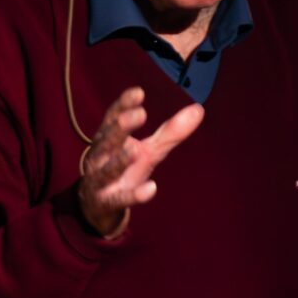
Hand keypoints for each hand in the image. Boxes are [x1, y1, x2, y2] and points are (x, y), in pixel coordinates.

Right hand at [79, 87, 203, 235]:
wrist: (99, 205)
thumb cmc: (124, 169)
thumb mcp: (149, 150)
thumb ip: (170, 131)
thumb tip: (198, 109)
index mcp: (109, 138)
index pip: (113, 117)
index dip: (123, 105)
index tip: (139, 92)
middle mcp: (101, 156)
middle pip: (108, 139)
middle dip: (121, 127)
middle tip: (139, 114)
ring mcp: (100, 180)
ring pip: (108, 169)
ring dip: (119, 160)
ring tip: (135, 150)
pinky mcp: (106, 202)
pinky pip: (118, 199)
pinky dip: (133, 195)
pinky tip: (151, 189)